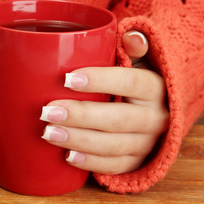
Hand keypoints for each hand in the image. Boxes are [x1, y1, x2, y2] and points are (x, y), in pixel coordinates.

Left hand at [40, 30, 168, 173]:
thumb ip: (134, 46)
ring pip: (114, 146)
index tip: (66, 79)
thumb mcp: (139, 59)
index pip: (130, 82)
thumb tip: (132, 37)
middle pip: (118, 119)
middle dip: (80, 116)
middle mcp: (156, 117)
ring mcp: (148, 142)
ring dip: (79, 140)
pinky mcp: (138, 160)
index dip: (100, 80)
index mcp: (155, 87)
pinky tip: (67, 156)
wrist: (156, 108)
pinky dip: (91, 162)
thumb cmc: (134, 78)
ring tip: (48, 133)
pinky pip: (116, 166)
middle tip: (47, 112)